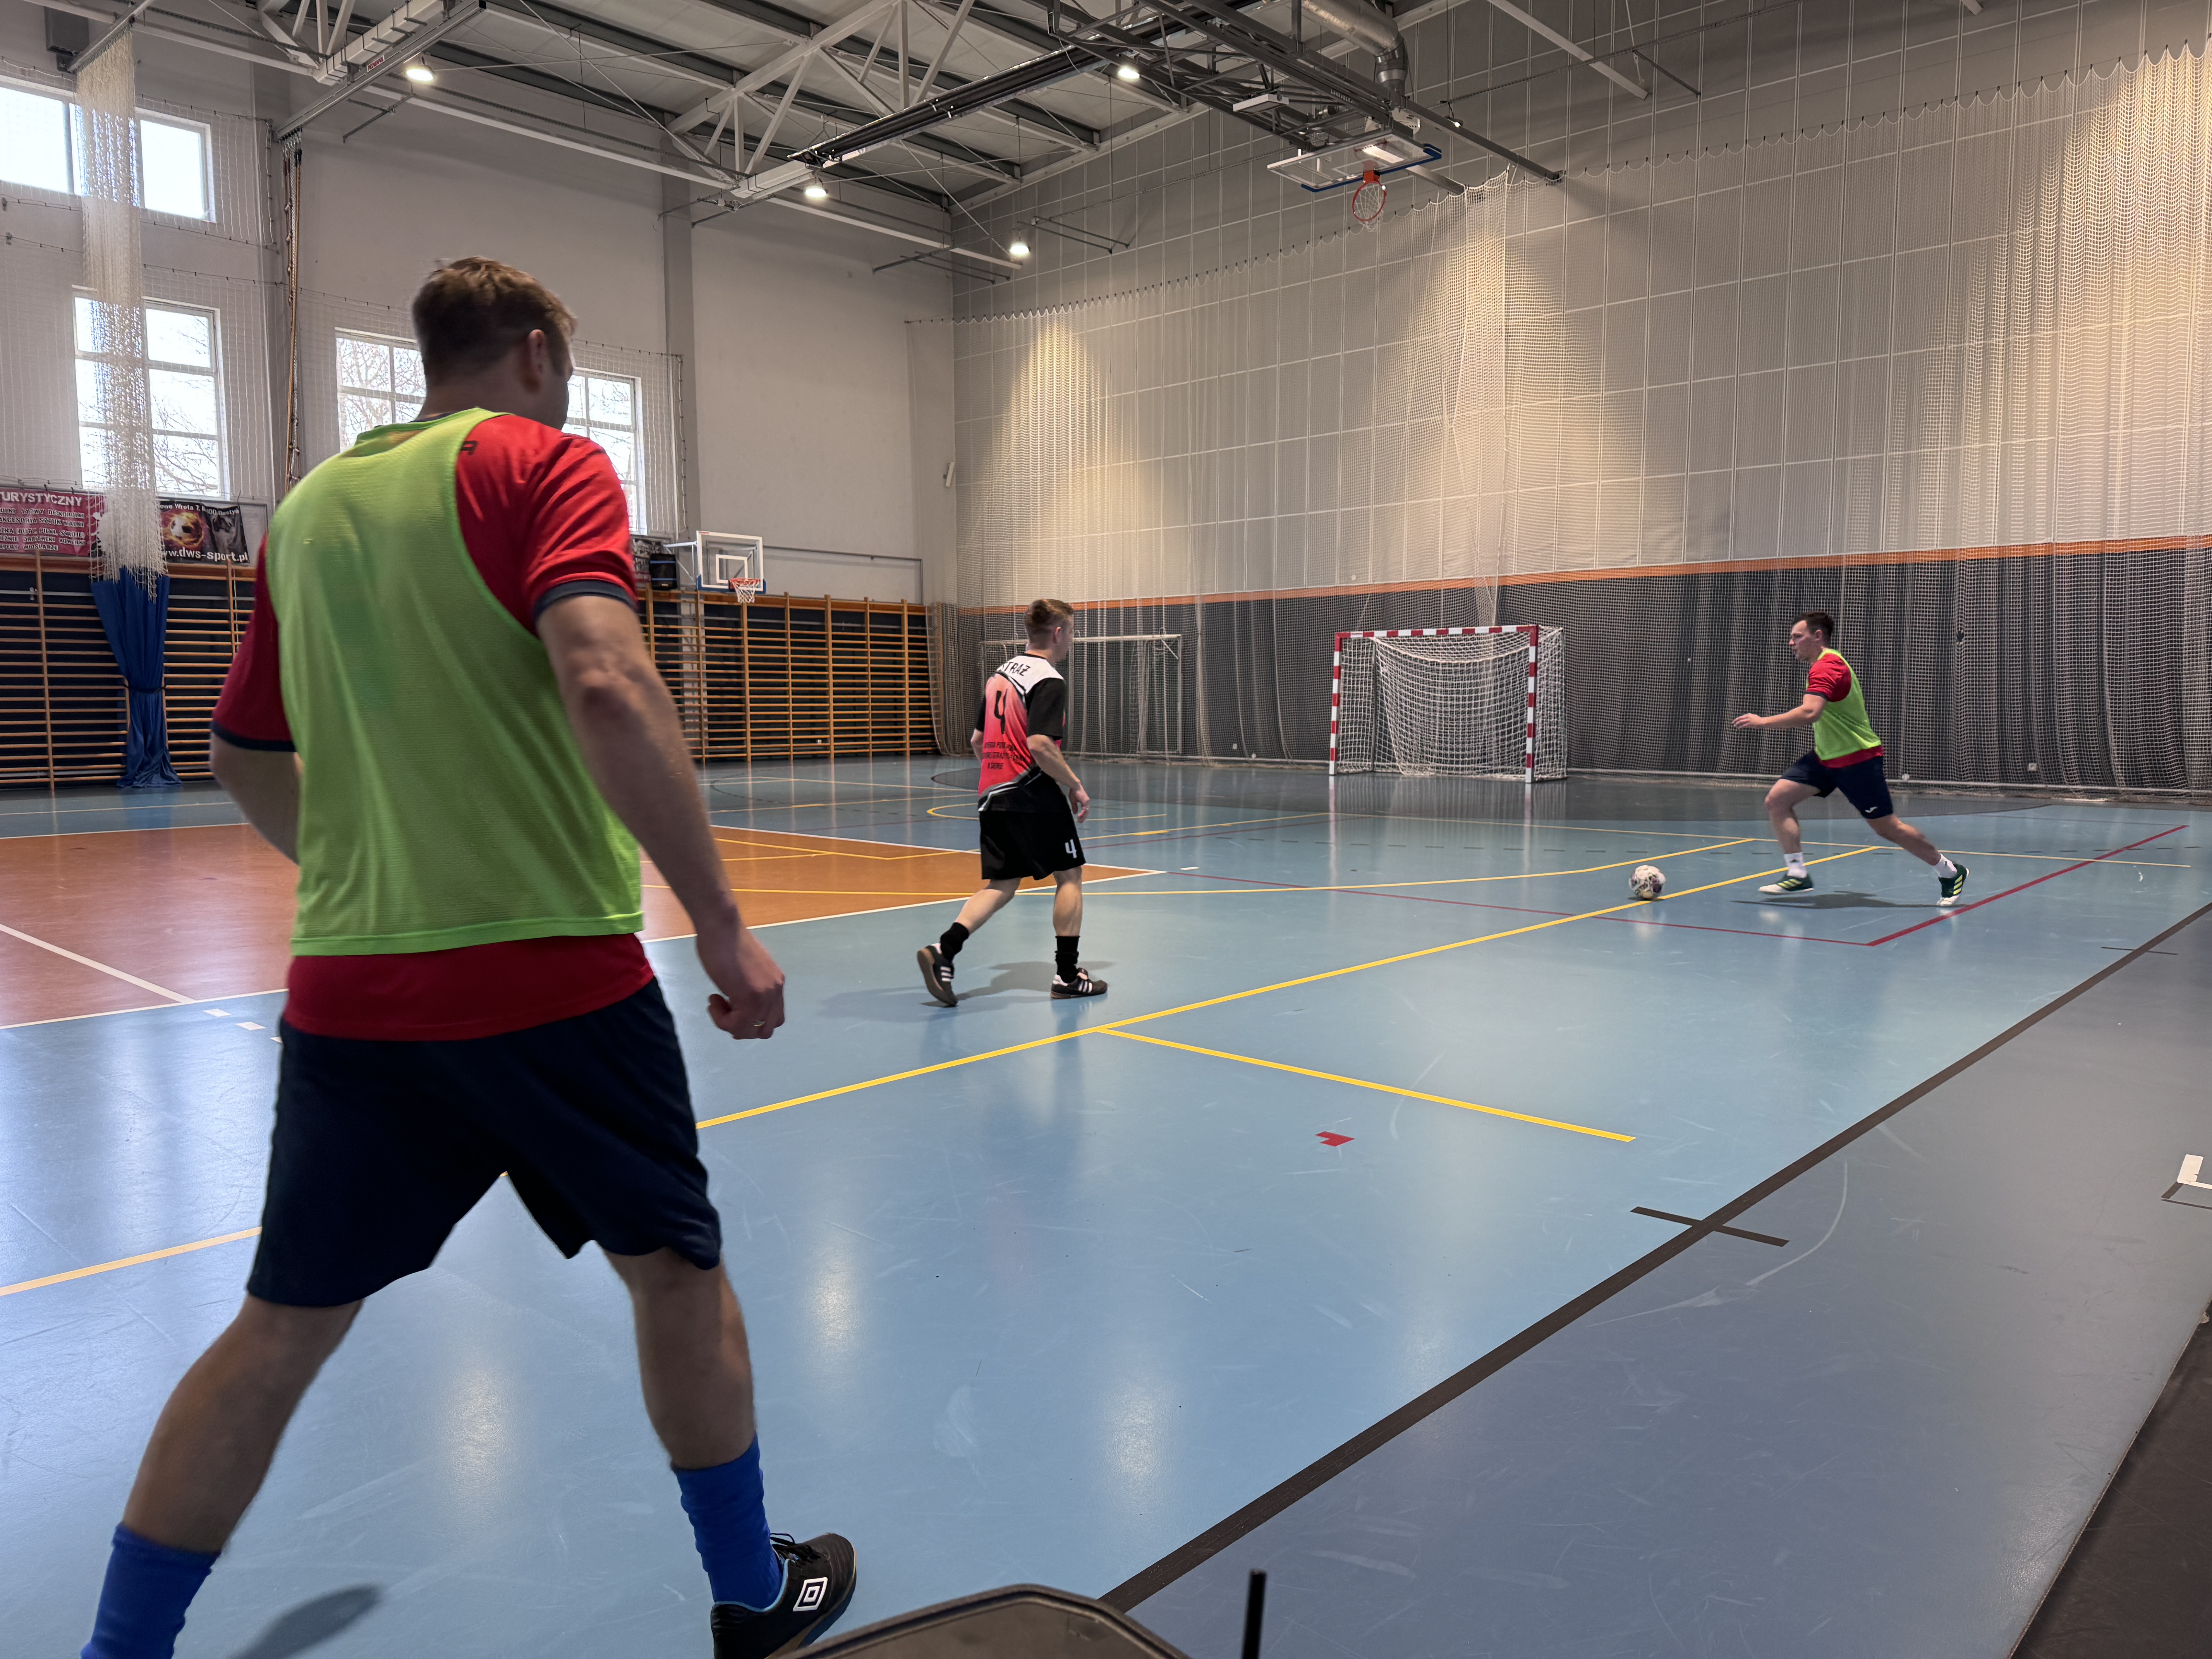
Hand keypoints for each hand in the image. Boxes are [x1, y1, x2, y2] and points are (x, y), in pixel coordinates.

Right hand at [698, 920, 785, 1039]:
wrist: (721, 927)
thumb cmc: (725, 942)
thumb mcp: (746, 969)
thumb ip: (749, 986)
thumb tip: (739, 1000)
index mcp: (775, 983)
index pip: (772, 1018)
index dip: (751, 1020)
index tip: (731, 1004)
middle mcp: (775, 991)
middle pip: (765, 1029)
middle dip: (742, 1027)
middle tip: (724, 1010)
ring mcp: (765, 996)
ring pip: (750, 1031)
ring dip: (730, 1024)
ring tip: (717, 1003)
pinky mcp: (750, 998)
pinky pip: (736, 1026)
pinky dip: (721, 1020)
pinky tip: (713, 1000)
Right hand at [1068, 783, 1090, 821]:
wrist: (1074, 787)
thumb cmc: (1074, 793)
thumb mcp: (1073, 801)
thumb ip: (1074, 807)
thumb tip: (1075, 813)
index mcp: (1084, 803)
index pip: (1085, 811)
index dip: (1083, 816)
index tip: (1079, 820)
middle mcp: (1087, 803)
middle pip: (1086, 812)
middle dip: (1083, 818)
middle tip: (1080, 822)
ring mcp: (1087, 802)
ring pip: (1086, 811)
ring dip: (1083, 816)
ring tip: (1079, 820)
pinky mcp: (1086, 801)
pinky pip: (1085, 809)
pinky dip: (1082, 813)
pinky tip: (1079, 816)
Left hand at [1731, 713, 1763, 731]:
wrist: (1762, 722)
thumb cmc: (1758, 719)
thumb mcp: (1753, 716)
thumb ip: (1749, 717)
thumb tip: (1745, 718)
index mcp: (1748, 714)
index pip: (1741, 717)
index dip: (1737, 719)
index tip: (1734, 721)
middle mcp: (1748, 717)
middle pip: (1739, 719)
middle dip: (1735, 721)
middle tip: (1732, 723)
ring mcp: (1748, 720)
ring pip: (1740, 722)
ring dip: (1737, 724)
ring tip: (1735, 726)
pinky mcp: (1749, 724)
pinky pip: (1743, 725)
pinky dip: (1740, 727)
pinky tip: (1739, 728)